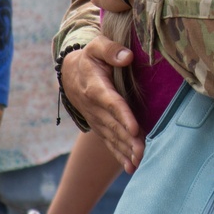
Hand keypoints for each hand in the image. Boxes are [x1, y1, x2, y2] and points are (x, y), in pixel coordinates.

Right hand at [62, 36, 144, 172]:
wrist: (70, 72)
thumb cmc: (90, 57)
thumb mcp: (97, 46)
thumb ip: (111, 50)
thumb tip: (127, 56)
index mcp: (96, 87)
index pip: (112, 103)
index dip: (123, 115)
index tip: (135, 128)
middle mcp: (94, 107)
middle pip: (113, 125)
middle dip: (128, 140)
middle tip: (142, 152)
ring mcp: (96, 118)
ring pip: (112, 136)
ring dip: (125, 150)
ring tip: (138, 162)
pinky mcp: (99, 125)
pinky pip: (109, 141)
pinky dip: (119, 154)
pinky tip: (131, 167)